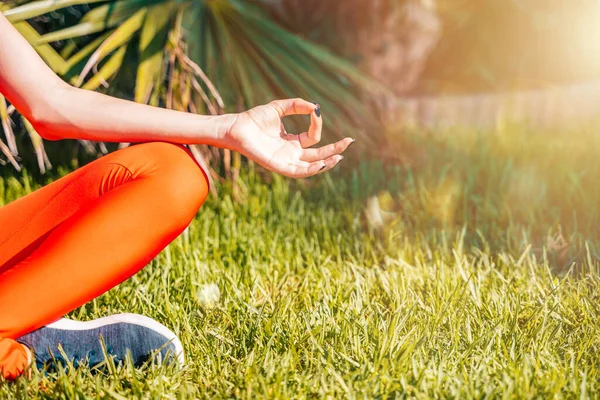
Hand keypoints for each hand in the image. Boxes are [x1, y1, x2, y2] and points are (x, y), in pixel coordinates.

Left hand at [225, 98, 353, 177]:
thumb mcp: (279, 107)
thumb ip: (297, 105)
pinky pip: (297, 172)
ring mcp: (285, 161)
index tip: (315, 111)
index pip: (313, 137)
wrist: (236, 126)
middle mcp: (290, 153)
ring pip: (311, 167)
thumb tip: (315, 107)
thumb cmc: (254, 118)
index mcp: (292, 142)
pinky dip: (311, 170)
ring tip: (339, 157)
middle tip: (349, 142)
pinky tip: (321, 163)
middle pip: (318, 155)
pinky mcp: (278, 166)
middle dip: (335, 150)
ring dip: (326, 164)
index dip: (317, 124)